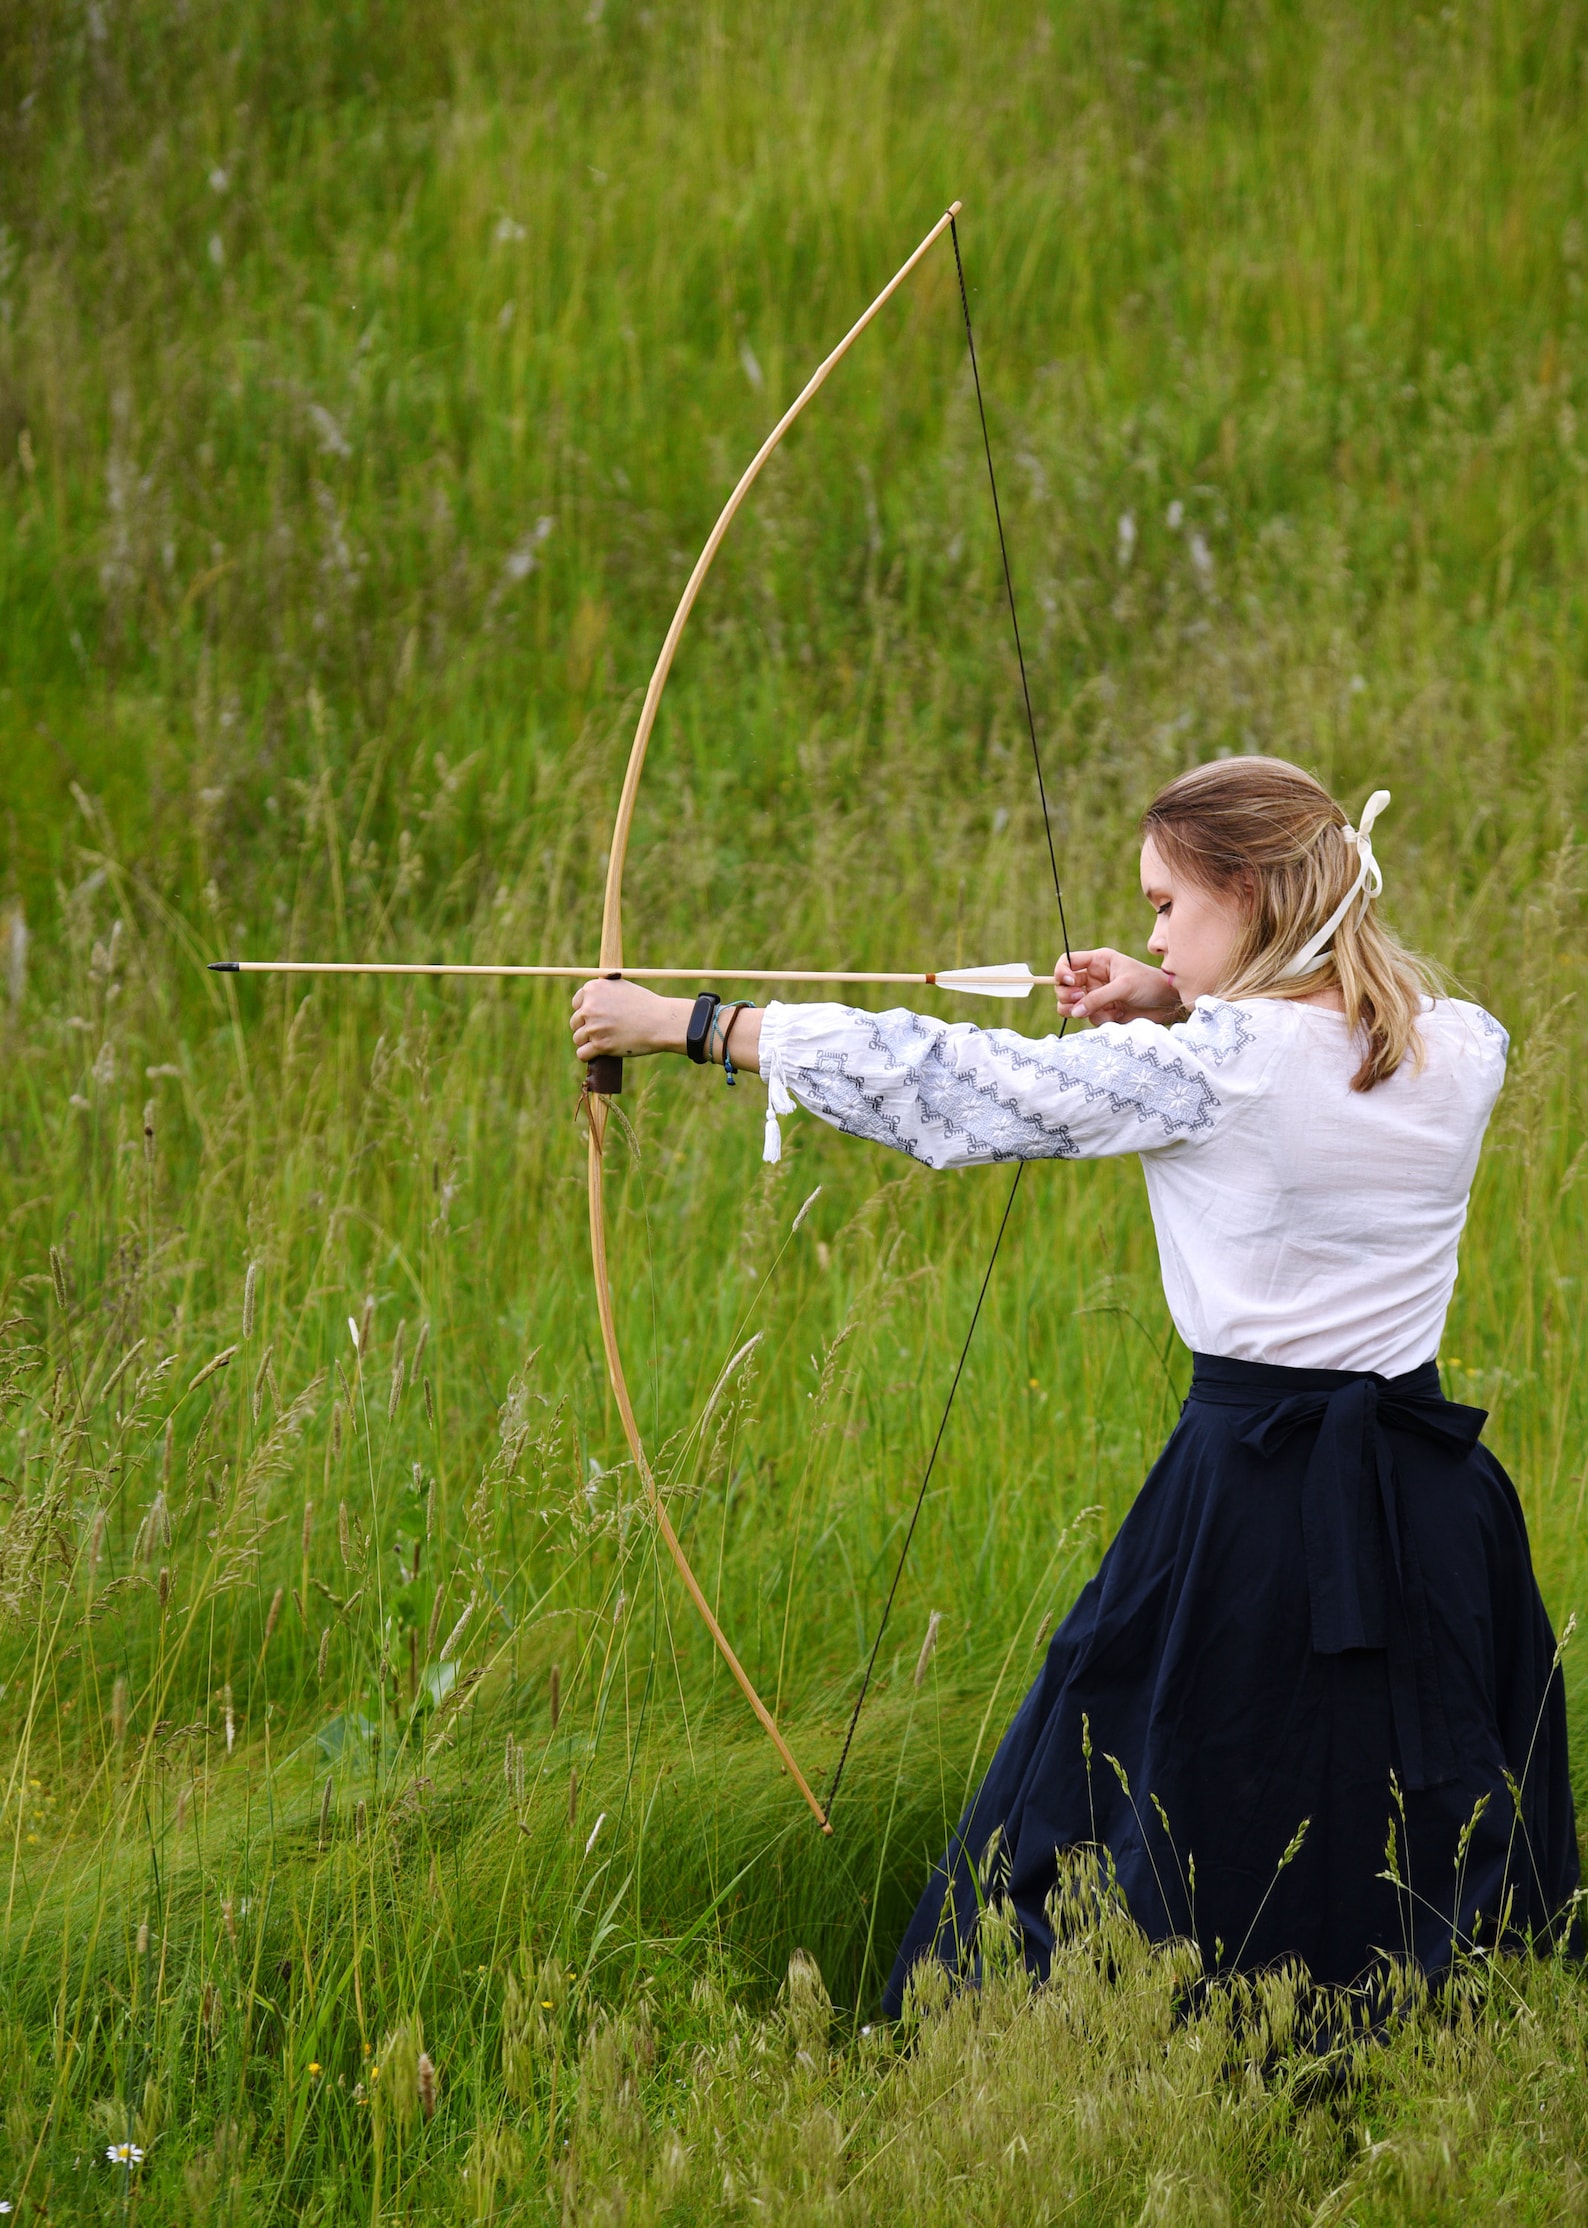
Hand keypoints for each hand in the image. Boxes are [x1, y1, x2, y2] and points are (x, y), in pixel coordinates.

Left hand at [570, 980, 689, 1060]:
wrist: (661, 1022)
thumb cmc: (646, 1005)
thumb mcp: (622, 987)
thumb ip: (603, 992)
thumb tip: (588, 1000)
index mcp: (593, 989)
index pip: (576, 1004)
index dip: (586, 1012)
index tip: (597, 1017)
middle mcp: (590, 1006)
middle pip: (575, 1022)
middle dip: (586, 1028)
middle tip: (603, 1031)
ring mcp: (594, 1026)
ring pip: (578, 1039)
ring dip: (589, 1042)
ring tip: (605, 1041)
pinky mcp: (600, 1045)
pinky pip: (582, 1054)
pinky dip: (589, 1055)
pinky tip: (598, 1053)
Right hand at [1054, 948, 1181, 1026]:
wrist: (1166, 1004)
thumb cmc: (1149, 985)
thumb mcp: (1124, 986)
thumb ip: (1098, 998)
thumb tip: (1074, 1011)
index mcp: (1097, 961)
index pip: (1067, 962)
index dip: (1062, 972)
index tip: (1070, 983)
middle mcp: (1093, 978)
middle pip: (1063, 986)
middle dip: (1067, 995)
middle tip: (1079, 999)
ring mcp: (1095, 996)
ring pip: (1070, 1005)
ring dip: (1077, 1010)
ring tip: (1093, 1011)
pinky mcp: (1101, 1011)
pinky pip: (1088, 1017)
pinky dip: (1099, 1018)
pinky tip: (1117, 1015)